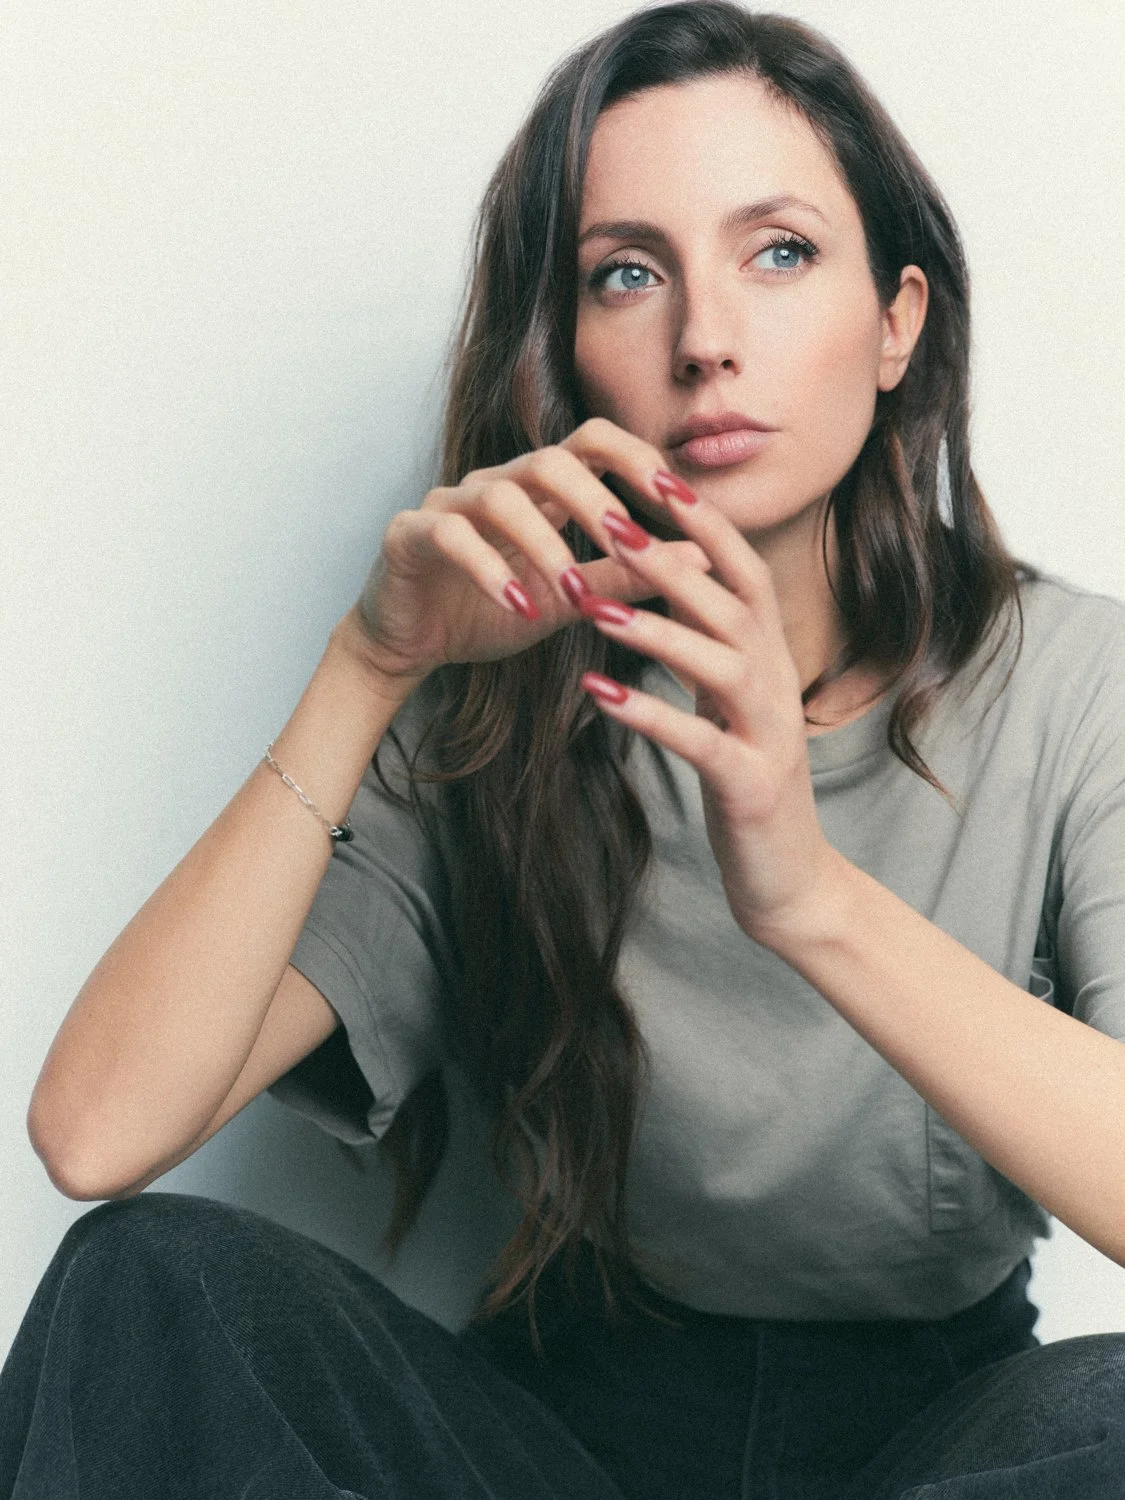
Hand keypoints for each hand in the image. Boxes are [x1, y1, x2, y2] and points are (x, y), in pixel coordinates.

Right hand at [338, 418, 710, 687]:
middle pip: (550, 458)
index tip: (680, 501)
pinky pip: (451, 535)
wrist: (412, 645)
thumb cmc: (490, 613)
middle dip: (597, 500)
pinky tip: (516, 603)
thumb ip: (627, 575)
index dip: (637, 460)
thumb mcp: (570, 599)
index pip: (593, 444)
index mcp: (538, 492)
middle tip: (631, 544)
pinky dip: (488, 568)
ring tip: (574, 592)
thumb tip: (703, 556)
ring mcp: (449, 504)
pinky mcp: (410, 534)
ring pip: (501, 495)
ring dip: (545, 545)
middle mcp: (495, 483)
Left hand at [574, 476, 836, 946]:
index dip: (700, 521)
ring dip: (656, 629)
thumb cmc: (745, 782)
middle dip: (669, 557)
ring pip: (720, 664)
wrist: (791, 879)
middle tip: (605, 519)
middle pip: (730, 602)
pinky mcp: (750, 785)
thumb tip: (667, 585)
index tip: (649, 473)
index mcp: (771, 658)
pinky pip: (700, 741)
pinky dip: (649, 714)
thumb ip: (708, 647)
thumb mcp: (728, 705)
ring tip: (592, 605)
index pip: (742, 570)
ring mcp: (769, 734)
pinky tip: (597, 695)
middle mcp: (778, 684)